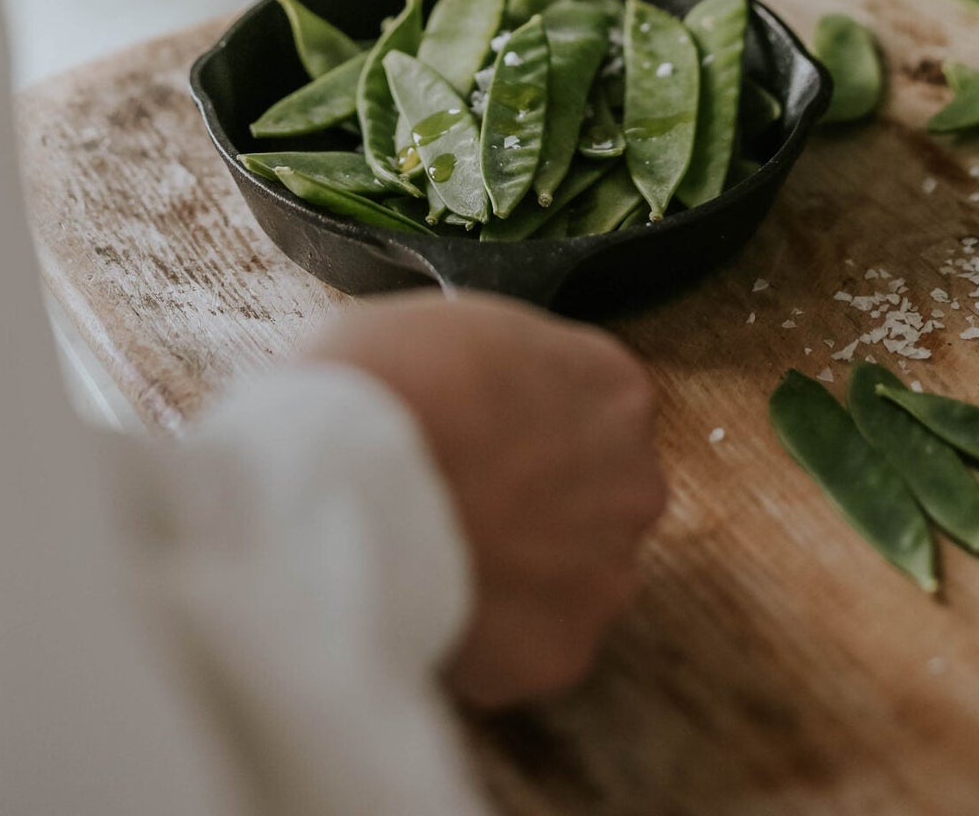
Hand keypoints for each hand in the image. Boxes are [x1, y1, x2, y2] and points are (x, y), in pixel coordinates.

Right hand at [301, 290, 665, 707]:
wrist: (345, 476)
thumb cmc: (386, 384)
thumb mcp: (456, 326)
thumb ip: (502, 375)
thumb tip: (483, 399)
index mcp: (613, 388)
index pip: (594, 411)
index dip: (529, 429)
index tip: (487, 443)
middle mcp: (633, 481)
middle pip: (597, 499)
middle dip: (538, 509)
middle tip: (462, 507)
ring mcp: (605, 573)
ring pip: (571, 579)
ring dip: (520, 577)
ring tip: (437, 561)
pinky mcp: (562, 652)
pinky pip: (528, 649)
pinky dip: (488, 642)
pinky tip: (431, 604)